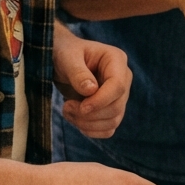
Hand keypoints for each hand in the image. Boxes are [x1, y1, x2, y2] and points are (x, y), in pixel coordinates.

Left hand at [52, 23, 131, 137]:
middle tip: (66, 107)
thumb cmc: (65, 53)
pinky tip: (75, 119)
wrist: (61, 61)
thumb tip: (91, 90)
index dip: (101, 101)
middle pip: (116, 107)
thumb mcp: (67, 58)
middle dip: (90, 114)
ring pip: (113, 120)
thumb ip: (78, 73)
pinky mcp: (111, 109)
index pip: (118, 86)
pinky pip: (108, 128)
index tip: (81, 107)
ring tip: (67, 111)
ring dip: (87, 123)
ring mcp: (119, 96)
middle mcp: (123, 78)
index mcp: (116, 60)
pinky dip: (91, 130)